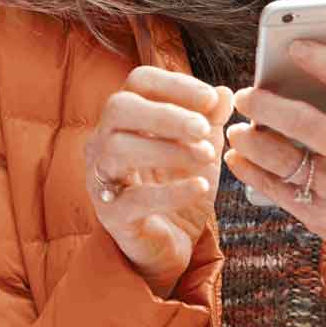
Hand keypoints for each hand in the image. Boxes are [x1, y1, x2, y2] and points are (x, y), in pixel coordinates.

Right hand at [84, 65, 232, 296]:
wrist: (168, 244)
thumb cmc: (178, 188)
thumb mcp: (201, 151)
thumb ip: (210, 122)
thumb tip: (223, 93)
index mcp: (125, 118)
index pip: (139, 82)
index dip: (175, 85)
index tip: (210, 99)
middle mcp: (103, 141)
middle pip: (120, 108)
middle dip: (166, 115)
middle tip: (203, 129)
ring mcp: (101, 177)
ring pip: (118, 148)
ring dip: (167, 149)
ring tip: (205, 157)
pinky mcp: (111, 214)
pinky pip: (134, 199)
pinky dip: (170, 191)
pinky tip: (199, 187)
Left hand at [225, 46, 325, 274]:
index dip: (325, 62)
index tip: (295, 46)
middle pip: (306, 123)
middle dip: (267, 105)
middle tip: (244, 94)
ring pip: (283, 160)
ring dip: (252, 141)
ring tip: (236, 128)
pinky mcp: (320, 213)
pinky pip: (276, 191)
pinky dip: (250, 172)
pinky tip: (237, 157)